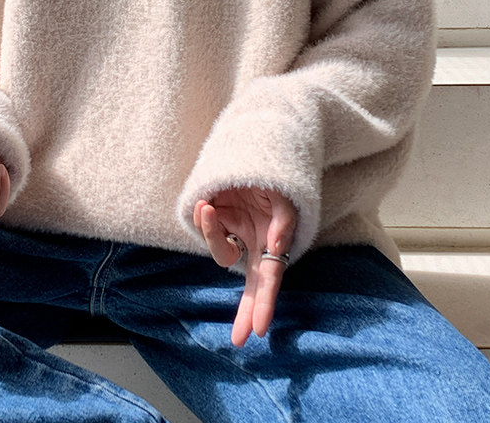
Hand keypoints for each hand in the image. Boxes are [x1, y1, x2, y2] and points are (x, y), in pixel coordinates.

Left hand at [194, 187, 296, 345]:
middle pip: (248, 284)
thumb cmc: (277, 180)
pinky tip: (205, 203)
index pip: (269, 280)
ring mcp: (231, 230)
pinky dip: (202, 217)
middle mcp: (251, 242)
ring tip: (207, 207)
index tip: (260, 330)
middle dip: (246, 310)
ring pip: (218, 248)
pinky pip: (205, 225)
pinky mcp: (214, 215)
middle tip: (239, 338)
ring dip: (210, 233)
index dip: (265, 304)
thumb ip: (283, 224)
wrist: (256, 150)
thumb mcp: (286, 200)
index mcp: (270, 243)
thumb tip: (275, 248)